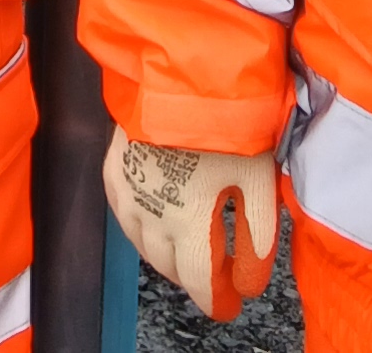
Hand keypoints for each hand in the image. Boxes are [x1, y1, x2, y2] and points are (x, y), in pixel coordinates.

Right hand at [103, 127, 277, 316]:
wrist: (180, 65)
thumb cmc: (226, 118)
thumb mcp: (257, 177)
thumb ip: (257, 235)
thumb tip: (251, 281)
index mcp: (189, 221)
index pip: (199, 282)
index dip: (216, 300)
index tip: (230, 305)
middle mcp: (151, 215)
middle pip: (171, 266)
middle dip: (196, 275)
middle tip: (218, 273)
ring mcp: (127, 192)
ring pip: (143, 244)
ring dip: (168, 253)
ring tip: (191, 247)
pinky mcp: (114, 167)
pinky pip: (124, 213)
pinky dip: (142, 225)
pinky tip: (157, 217)